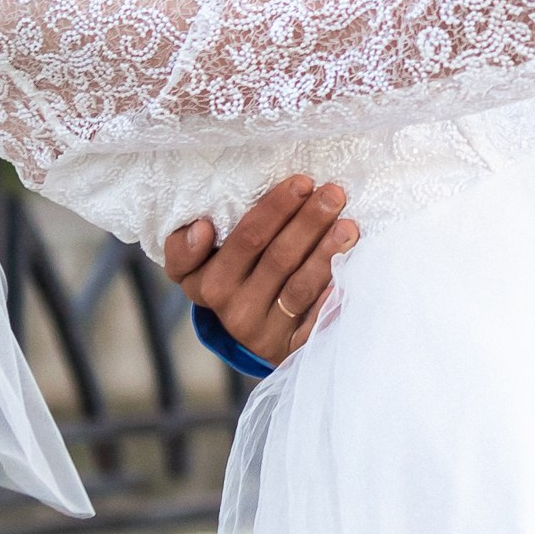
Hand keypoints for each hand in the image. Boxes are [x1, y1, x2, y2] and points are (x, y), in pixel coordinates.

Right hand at [160, 176, 358, 368]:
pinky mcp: (290, 350)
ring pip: (299, 287)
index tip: (301, 183)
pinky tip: (348, 273)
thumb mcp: (196, 264)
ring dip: (326, 253)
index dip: (272, 212)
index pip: (243, 240)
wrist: (248, 331)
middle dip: (308, 221)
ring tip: (348, 226)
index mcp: (207, 283)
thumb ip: (186, 245)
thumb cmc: (227, 277)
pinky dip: (331, 298)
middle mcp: (233, 310)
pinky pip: (315, 323)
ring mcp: (264, 333)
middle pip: (277, 258)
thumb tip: (201, 227)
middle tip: (333, 193)